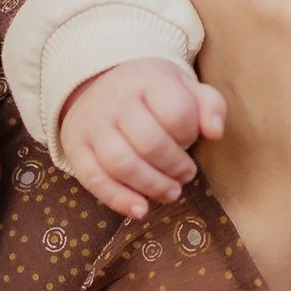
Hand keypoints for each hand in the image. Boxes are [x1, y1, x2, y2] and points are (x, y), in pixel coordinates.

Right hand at [60, 57, 226, 218]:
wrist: (100, 82)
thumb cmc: (153, 93)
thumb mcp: (185, 88)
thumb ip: (210, 105)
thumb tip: (215, 133)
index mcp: (148, 80)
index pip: (176, 112)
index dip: (189, 134)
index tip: (189, 139)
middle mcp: (116, 100)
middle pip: (149, 142)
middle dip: (175, 166)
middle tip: (186, 175)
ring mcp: (92, 124)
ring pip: (120, 163)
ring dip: (151, 185)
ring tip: (170, 192)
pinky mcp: (76, 146)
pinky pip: (93, 178)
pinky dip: (118, 199)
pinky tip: (140, 210)